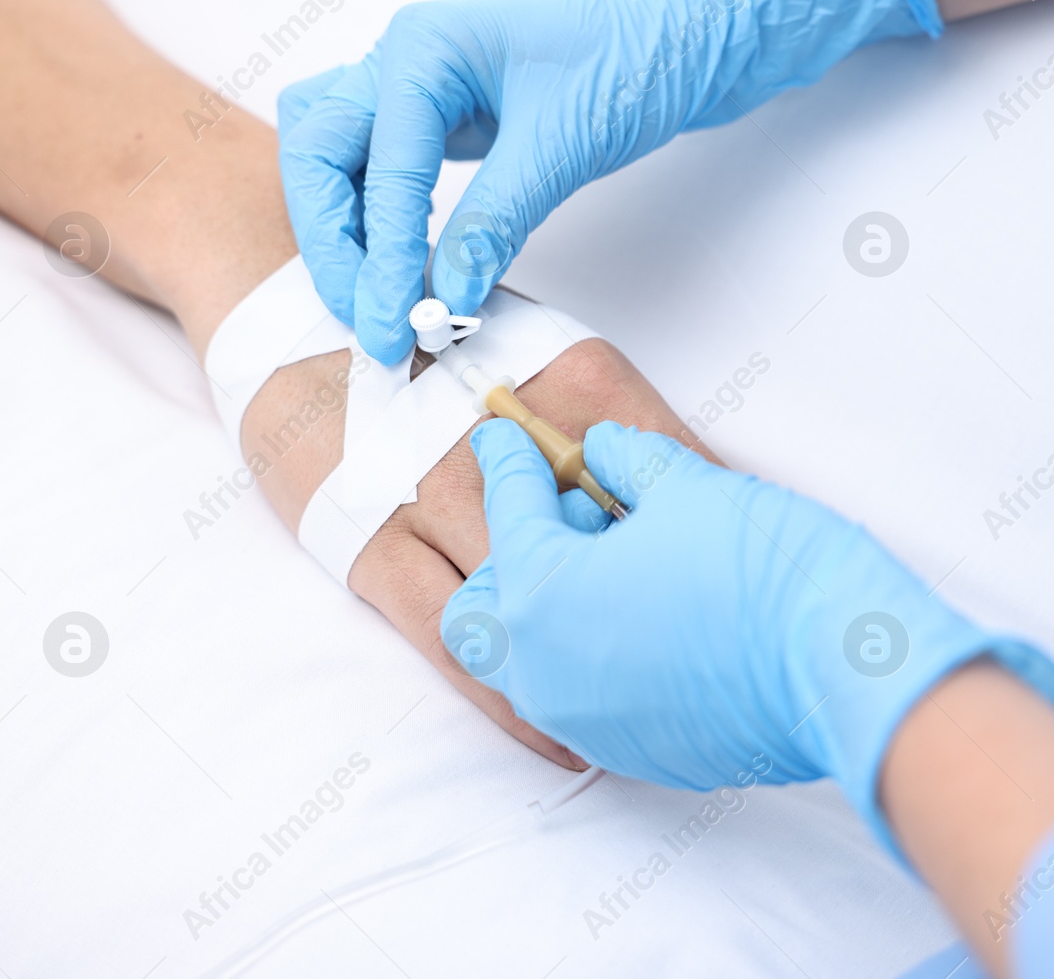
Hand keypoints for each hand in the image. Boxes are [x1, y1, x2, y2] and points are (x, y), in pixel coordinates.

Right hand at [243, 338, 712, 769]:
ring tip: (654, 729)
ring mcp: (437, 493)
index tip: (757, 595)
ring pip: (539, 603)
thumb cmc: (440, 340)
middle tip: (721, 680)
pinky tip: (561, 739)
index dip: (721, 541)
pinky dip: (513, 702)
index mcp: (575, 379)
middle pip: (616, 545)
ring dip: (596, 669)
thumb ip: (622, 417)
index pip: (678, 474)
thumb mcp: (544, 346)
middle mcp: (512, 438)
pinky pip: (458, 644)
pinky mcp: (376, 545)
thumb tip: (710, 489)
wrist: (296, 313)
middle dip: (669, 615)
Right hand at [278, 0, 941, 361]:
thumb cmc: (641, 52)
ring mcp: (423, 89)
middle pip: (319, 155)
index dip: (382, 257)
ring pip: (339, 160)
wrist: (698, 31)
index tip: (394, 323)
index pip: (376, 168)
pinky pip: (383, 170)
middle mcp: (407, 61)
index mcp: (424, 48)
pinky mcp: (450, 120)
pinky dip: (379, 220)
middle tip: (366, 317)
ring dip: (344, 231)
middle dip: (334, 242)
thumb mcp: (564, 142)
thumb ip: (496, 218)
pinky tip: (403, 268)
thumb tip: (445, 293)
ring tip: (374, 301)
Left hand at [440, 420, 1053, 839]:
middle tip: (568, 512)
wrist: (845, 672)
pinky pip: (575, 698)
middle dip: (508, 552)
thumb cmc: (769, 575)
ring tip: (610, 563)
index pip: (506, 509)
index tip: (503, 439)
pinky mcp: (630, 749)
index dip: (508, 461)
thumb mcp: (688, 486)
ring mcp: (584, 719)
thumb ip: (627, 459)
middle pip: (480, 606)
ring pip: (519, 663)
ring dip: (542, 609)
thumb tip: (604, 450)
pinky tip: (640, 615)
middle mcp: (543, 670)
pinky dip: (584, 654)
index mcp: (541, 594)